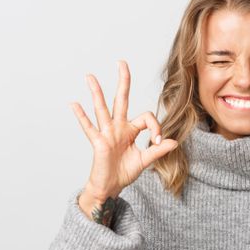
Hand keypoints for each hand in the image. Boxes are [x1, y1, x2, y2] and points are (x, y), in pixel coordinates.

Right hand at [70, 60, 177, 201]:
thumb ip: (158, 151)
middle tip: (121, 62)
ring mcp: (107, 133)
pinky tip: (74, 104)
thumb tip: (174, 142)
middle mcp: (118, 127)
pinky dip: (81, 116)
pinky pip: (89, 127)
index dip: (156, 127)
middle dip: (123, 81)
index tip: (159, 141)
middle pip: (121, 99)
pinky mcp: (98, 142)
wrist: (111, 187)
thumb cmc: (125, 172)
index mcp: (131, 129)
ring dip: (96, 92)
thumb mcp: (145, 160)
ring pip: (102, 108)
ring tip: (90, 76)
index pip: (146, 117)